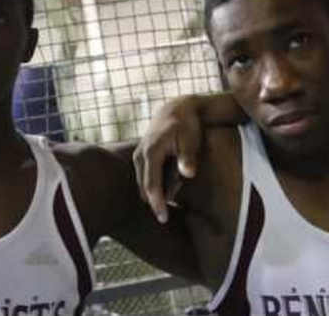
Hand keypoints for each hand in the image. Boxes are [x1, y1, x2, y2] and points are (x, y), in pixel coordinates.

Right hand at [133, 95, 200, 222]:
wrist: (177, 109)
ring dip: (153, 193)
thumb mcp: (191, 140)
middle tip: (166, 217)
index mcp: (152, 152)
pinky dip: (151, 185)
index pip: (151, 185)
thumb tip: (188, 174)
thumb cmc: (186, 126)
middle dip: (153, 202)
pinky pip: (143, 176)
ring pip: (142, 182)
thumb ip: (188, 158)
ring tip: (168, 203)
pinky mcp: (139, 155)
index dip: (157, 203)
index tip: (163, 218)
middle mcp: (140, 154)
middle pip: (143, 187)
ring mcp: (138, 154)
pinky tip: (163, 190)